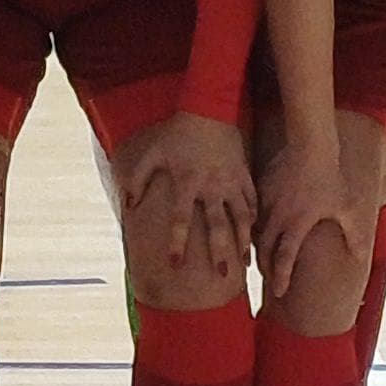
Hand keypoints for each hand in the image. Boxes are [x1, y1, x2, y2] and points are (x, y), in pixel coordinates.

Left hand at [125, 111, 255, 272]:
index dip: (177, 242)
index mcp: (186, 182)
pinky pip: (253, 203)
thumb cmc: (177, 134)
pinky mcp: (245, 176)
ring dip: (245, 242)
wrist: (209, 110)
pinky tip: (257, 237)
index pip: (180, 219)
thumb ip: (138, 179)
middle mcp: (211, 186)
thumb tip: (129, 206)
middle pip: (217, 225)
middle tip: (223, 276)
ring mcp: (231, 182)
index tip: (175, 264)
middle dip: (220, 251)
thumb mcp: (152, 153)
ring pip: (242, 218)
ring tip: (248, 264)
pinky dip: (255, 220)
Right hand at [253, 132, 369, 300]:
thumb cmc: (330, 179)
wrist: (310, 147)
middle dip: (266, 267)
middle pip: (264, 250)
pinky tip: (256, 231)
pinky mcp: (261, 190)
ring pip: (255, 233)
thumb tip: (360, 257)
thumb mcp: (346, 209)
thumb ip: (354, 234)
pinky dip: (253, 227)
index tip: (280, 292)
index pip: (284, 258)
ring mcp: (266, 203)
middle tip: (269, 279)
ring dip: (257, 248)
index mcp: (297, 224)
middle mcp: (277, 217)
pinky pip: (253, 214)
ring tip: (260, 258)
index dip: (281, 277)